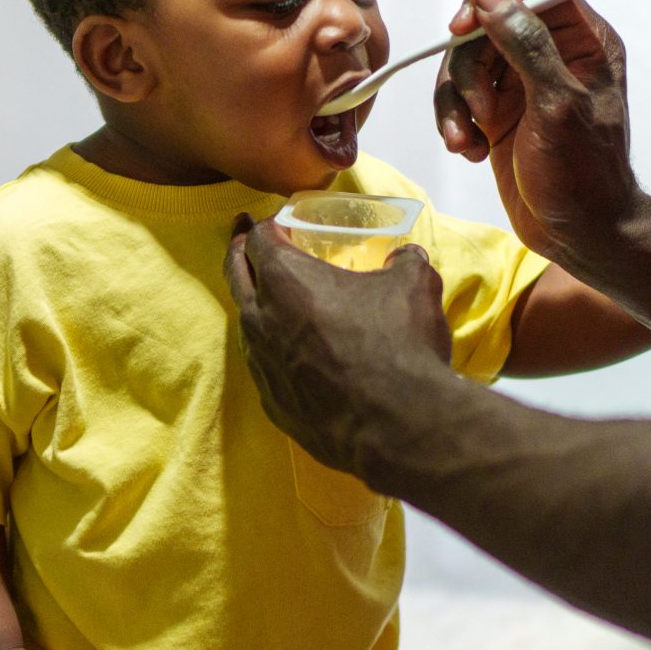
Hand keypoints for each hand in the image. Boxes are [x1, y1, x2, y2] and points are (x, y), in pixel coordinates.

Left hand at [223, 215, 454, 486]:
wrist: (396, 426)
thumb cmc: (399, 346)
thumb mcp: (414, 285)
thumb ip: (403, 262)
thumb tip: (404, 257)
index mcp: (285, 279)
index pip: (258, 239)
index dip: (265, 226)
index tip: (274, 223)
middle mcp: (260, 320)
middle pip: (236, 274)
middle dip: (241, 252)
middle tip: (244, 238)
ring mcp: (261, 366)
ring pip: (247, 324)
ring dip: (257, 305)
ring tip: (271, 299)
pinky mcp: (273, 404)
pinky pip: (265, 367)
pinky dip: (274, 351)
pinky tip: (293, 354)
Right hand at [434, 0, 636, 263]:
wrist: (578, 234)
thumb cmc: (583, 174)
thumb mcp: (557, 104)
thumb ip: (525, 44)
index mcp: (583, 40)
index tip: (461, 28)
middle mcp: (551, 54)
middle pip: (486, 25)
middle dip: (467, 67)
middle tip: (477, 109)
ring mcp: (521, 84)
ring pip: (465, 63)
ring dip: (455, 101)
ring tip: (465, 140)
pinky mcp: (496, 113)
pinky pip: (458, 98)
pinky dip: (454, 122)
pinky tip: (466, 150)